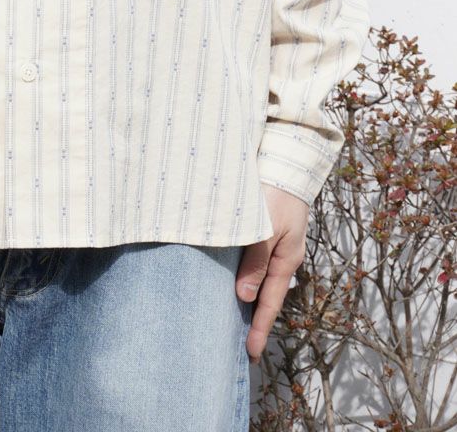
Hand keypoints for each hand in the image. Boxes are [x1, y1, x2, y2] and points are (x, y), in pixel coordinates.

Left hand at [235, 182, 309, 365]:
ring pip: (259, 280)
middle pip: (265, 296)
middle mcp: (282, 257)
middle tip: (237, 347)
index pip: (270, 303)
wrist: (286, 162)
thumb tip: (244, 296)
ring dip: (246, 300)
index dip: (259, 329)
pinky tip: (231, 283)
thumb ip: (255, 260)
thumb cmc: (276, 192)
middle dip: (252, 321)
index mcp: (286, 260)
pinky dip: (244, 278)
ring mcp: (275, 246)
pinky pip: (254, 263)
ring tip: (230, 321)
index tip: (249, 354)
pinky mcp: (265, 233)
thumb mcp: (266, 228)